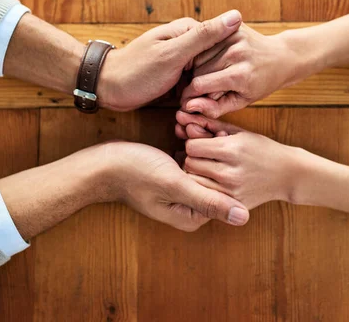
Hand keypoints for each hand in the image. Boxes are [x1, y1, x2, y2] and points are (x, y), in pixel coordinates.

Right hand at [92, 140, 249, 230]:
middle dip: (209, 155)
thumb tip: (244, 218)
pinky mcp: (176, 177)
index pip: (225, 191)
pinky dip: (191, 145)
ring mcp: (182, 192)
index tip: (208, 144)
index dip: (219, 165)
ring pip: (206, 166)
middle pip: (216, 179)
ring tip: (186, 129)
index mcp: (193, 216)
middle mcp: (190, 207)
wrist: (104, 163)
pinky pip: (194, 161)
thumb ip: (209, 201)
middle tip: (193, 134)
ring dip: (201, 146)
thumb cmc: (135, 172)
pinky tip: (183, 129)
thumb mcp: (174, 185)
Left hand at [97, 10, 242, 111]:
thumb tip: (236, 16)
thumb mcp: (173, 54)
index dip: (224, 66)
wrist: (108, 88)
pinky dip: (195, 97)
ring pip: (207, 76)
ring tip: (194, 107)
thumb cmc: (137, 71)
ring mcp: (183, 60)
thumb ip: (204, 37)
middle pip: (216, 62)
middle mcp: (188, 42)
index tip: (216, 87)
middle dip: (213, 83)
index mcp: (189, 30)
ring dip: (205, 92)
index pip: (224, 43)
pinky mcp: (177, 76)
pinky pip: (195, 85)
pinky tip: (192, 108)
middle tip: (203, 102)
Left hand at [175, 111, 312, 208]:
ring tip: (206, 169)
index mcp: (232, 149)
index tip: (201, 145)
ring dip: (196, 174)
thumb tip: (182, 117)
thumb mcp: (239, 133)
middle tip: (202, 158)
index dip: (194, 144)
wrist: (287, 174)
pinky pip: (206, 195)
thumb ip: (211, 125)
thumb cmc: (262, 149)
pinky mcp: (232, 203)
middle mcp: (229, 171)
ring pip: (194, 182)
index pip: (192, 147)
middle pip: (190, 164)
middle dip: (192, 159)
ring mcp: (231, 191)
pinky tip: (213, 181)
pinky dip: (205, 188)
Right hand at [180, 24, 320, 117]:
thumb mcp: (242, 101)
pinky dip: (204, 53)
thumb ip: (215, 107)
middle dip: (195, 81)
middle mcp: (237, 54)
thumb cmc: (260, 83)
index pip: (200, 85)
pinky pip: (206, 43)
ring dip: (197, 67)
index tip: (187, 100)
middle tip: (200, 88)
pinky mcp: (233, 28)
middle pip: (197, 70)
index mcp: (240, 75)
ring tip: (207, 74)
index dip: (189, 94)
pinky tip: (210, 61)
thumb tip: (190, 106)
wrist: (281, 58)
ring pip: (199, 55)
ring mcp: (234, 38)